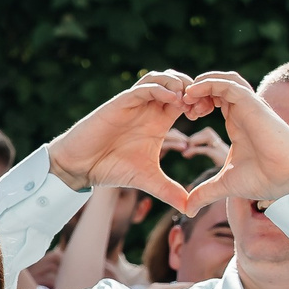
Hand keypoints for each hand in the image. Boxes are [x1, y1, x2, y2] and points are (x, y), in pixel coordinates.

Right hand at [44, 70, 195, 204]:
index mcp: (159, 121)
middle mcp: (148, 109)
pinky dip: (162, 89)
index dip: (201, 102)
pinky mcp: (121, 103)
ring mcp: (134, 104)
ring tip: (188, 101)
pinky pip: (145, 87)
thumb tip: (189, 210)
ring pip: (162, 77)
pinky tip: (173, 101)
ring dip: (179, 83)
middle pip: (178, 81)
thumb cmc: (110, 169)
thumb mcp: (148, 180)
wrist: (80, 168)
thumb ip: (170, 191)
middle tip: (203, 106)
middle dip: (195, 89)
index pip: (186, 100)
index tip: (209, 115)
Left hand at [173, 73, 288, 213]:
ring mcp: (250, 107)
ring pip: (224, 79)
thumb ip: (205, 192)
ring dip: (201, 83)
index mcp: (238, 123)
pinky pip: (229, 84)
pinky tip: (192, 94)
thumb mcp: (225, 185)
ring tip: (186, 99)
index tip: (183, 116)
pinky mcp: (254, 106)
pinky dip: (208, 83)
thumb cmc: (266, 180)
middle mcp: (244, 111)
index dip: (196, 102)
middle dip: (196, 91)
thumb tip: (188, 209)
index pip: (215, 100)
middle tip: (182, 106)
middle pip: (218, 85)